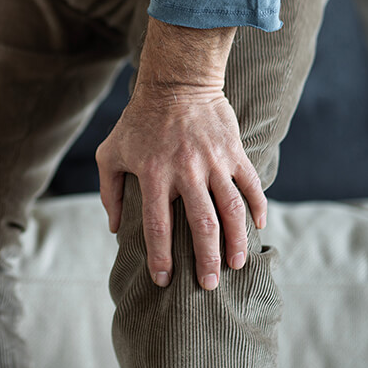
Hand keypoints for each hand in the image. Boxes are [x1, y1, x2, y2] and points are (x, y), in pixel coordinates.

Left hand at [95, 16, 266, 290]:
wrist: (176, 82)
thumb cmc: (137, 121)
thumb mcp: (110, 153)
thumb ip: (109, 192)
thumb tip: (115, 228)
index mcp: (152, 174)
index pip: (157, 226)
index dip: (160, 258)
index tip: (164, 281)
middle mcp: (185, 170)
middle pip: (201, 225)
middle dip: (207, 260)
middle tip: (209, 285)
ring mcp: (213, 161)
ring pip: (231, 209)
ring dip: (236, 241)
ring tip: (236, 264)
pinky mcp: (233, 152)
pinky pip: (251, 185)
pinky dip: (258, 207)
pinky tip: (258, 227)